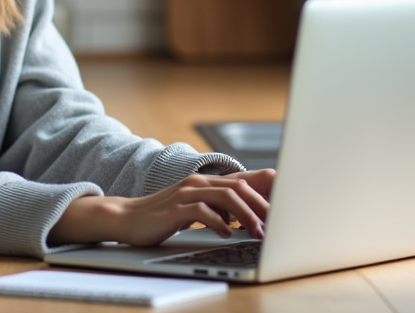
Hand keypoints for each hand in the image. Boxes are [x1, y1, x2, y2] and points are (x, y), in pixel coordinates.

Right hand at [48, 169, 273, 247]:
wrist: (127, 218)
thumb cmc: (164, 216)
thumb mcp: (196, 209)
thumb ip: (220, 209)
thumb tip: (249, 218)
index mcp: (207, 182)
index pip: (245, 181)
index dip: (268, 190)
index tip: (287, 206)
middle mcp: (199, 183)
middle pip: (241, 187)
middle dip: (264, 206)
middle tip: (278, 225)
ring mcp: (187, 194)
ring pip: (227, 197)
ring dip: (247, 216)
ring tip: (258, 232)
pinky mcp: (176, 209)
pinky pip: (203, 212)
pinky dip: (220, 223)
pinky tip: (228, 234)